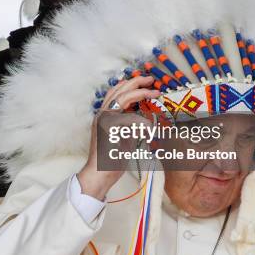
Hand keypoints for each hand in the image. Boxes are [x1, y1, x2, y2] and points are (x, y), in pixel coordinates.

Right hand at [77, 76, 159, 199]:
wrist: (99, 174)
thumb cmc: (111, 159)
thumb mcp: (123, 138)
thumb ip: (131, 126)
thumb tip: (146, 119)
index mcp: (104, 115)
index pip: (115, 93)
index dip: (129, 85)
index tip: (144, 82)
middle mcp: (102, 115)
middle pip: (118, 90)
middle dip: (136, 82)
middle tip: (151, 80)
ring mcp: (104, 121)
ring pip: (123, 99)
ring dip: (140, 94)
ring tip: (155, 93)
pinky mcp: (108, 129)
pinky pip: (129, 119)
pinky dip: (143, 121)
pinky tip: (152, 126)